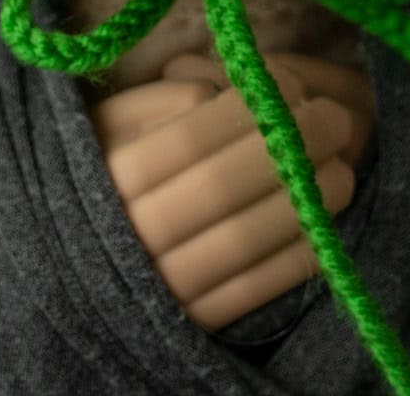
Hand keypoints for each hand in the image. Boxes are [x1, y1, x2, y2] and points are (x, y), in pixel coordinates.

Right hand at [86, 51, 374, 330]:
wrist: (70, 264)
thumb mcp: (114, 120)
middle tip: (333, 118)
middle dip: (290, 145)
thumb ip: (168, 97)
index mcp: (107, 175)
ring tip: (339, 165)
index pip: (189, 134)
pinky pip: (252, 291)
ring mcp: (160, 286)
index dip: (249, 106)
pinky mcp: (191, 324)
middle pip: (222, 185)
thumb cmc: (106, 166)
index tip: (291, 84)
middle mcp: (130, 234)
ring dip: (306, 199)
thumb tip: (233, 91)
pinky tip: (323, 222)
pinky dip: (296, 255)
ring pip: (243, 239)